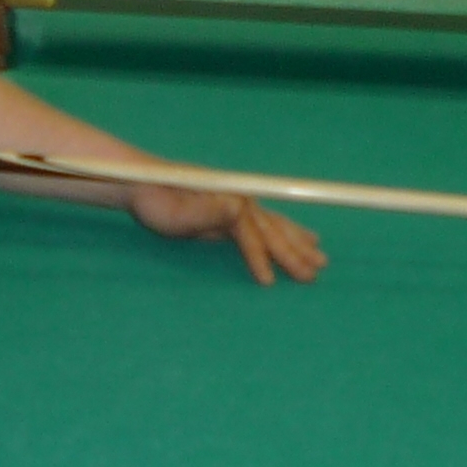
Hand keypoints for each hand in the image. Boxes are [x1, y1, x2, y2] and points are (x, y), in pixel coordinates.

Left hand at [127, 184, 327, 286]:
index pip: (250, 233)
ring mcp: (241, 203)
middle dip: (294, 253)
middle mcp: (241, 198)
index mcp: (228, 199)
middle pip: (273, 229)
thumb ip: (205, 212)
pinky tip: (305, 238)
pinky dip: (290, 233)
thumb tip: (237, 207)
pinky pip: (270, 225)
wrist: (144, 184)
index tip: (268, 282)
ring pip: (277, 226)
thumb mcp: (174, 213)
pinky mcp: (237, 210)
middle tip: (315, 275)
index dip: (261, 257)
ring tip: (321, 258)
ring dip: (299, 243)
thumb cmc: (156, 202)